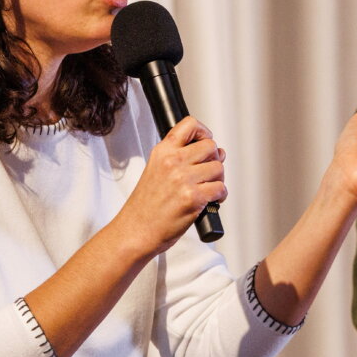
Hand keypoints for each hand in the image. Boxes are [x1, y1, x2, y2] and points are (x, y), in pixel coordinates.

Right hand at [113, 116, 226, 256]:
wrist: (136, 231)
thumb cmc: (145, 207)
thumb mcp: (155, 171)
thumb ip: (181, 159)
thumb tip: (217, 152)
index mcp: (162, 152)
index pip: (189, 125)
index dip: (204, 132)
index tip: (206, 140)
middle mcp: (173, 162)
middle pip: (210, 146)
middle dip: (214, 159)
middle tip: (208, 172)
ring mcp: (183, 179)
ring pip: (218, 168)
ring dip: (218, 179)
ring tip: (208, 188)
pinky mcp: (193, 198)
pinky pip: (220, 188)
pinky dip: (220, 196)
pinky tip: (210, 200)